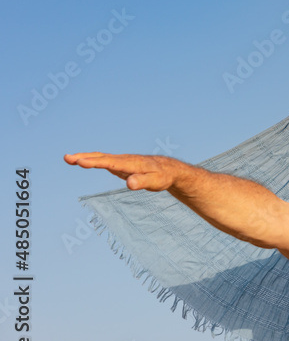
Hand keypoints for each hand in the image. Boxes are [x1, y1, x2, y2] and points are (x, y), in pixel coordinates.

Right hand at [64, 153, 186, 191]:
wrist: (169, 169)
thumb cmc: (162, 176)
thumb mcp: (155, 182)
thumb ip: (142, 182)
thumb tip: (129, 183)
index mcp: (131, 164)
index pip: (110, 162)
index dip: (95, 162)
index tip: (80, 162)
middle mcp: (125, 160)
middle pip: (102, 158)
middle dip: (84, 158)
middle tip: (67, 158)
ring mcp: (122, 161)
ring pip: (101, 157)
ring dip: (85, 157)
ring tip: (68, 159)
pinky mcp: (121, 164)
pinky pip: (104, 160)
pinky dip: (92, 160)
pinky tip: (84, 161)